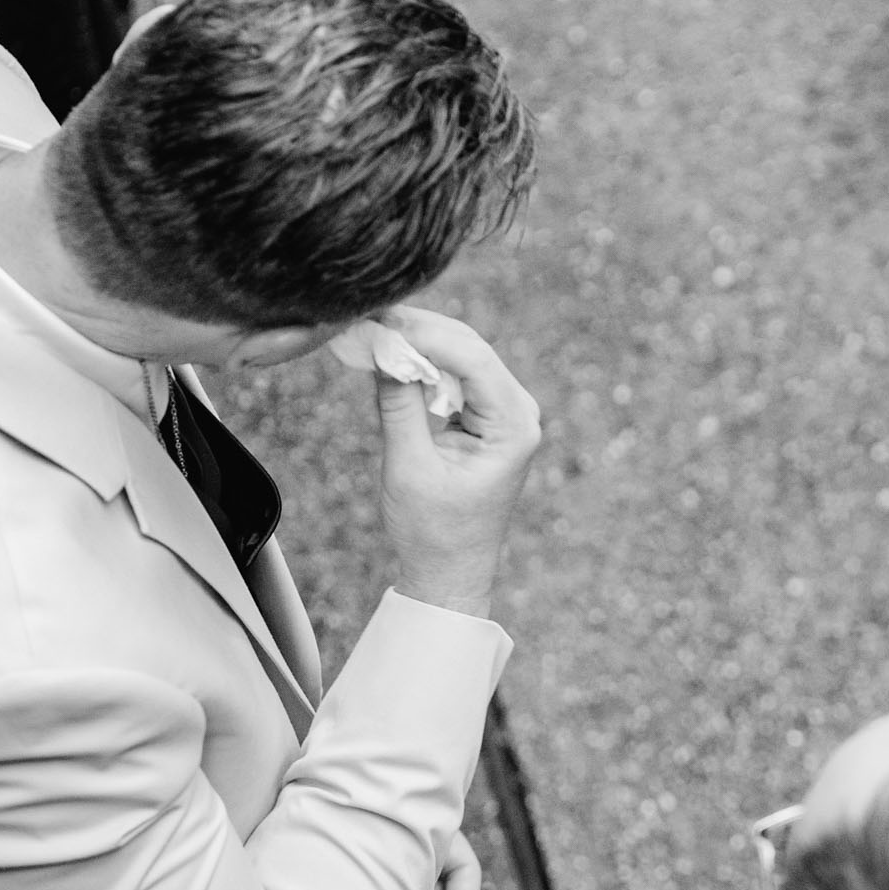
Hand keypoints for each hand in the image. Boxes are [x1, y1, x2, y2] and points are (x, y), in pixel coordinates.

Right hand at [375, 306, 540, 617]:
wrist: (449, 572)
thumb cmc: (433, 532)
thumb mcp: (409, 466)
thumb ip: (399, 404)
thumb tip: (385, 350)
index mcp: (514, 426)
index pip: (473, 358)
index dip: (425, 334)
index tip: (380, 322)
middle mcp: (519, 412)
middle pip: (470, 348)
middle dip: (419, 331)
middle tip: (369, 317)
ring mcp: (505, 412)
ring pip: (462, 355)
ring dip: (419, 342)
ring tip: (373, 330)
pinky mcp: (485, 416)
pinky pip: (456, 374)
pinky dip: (424, 362)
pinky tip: (391, 353)